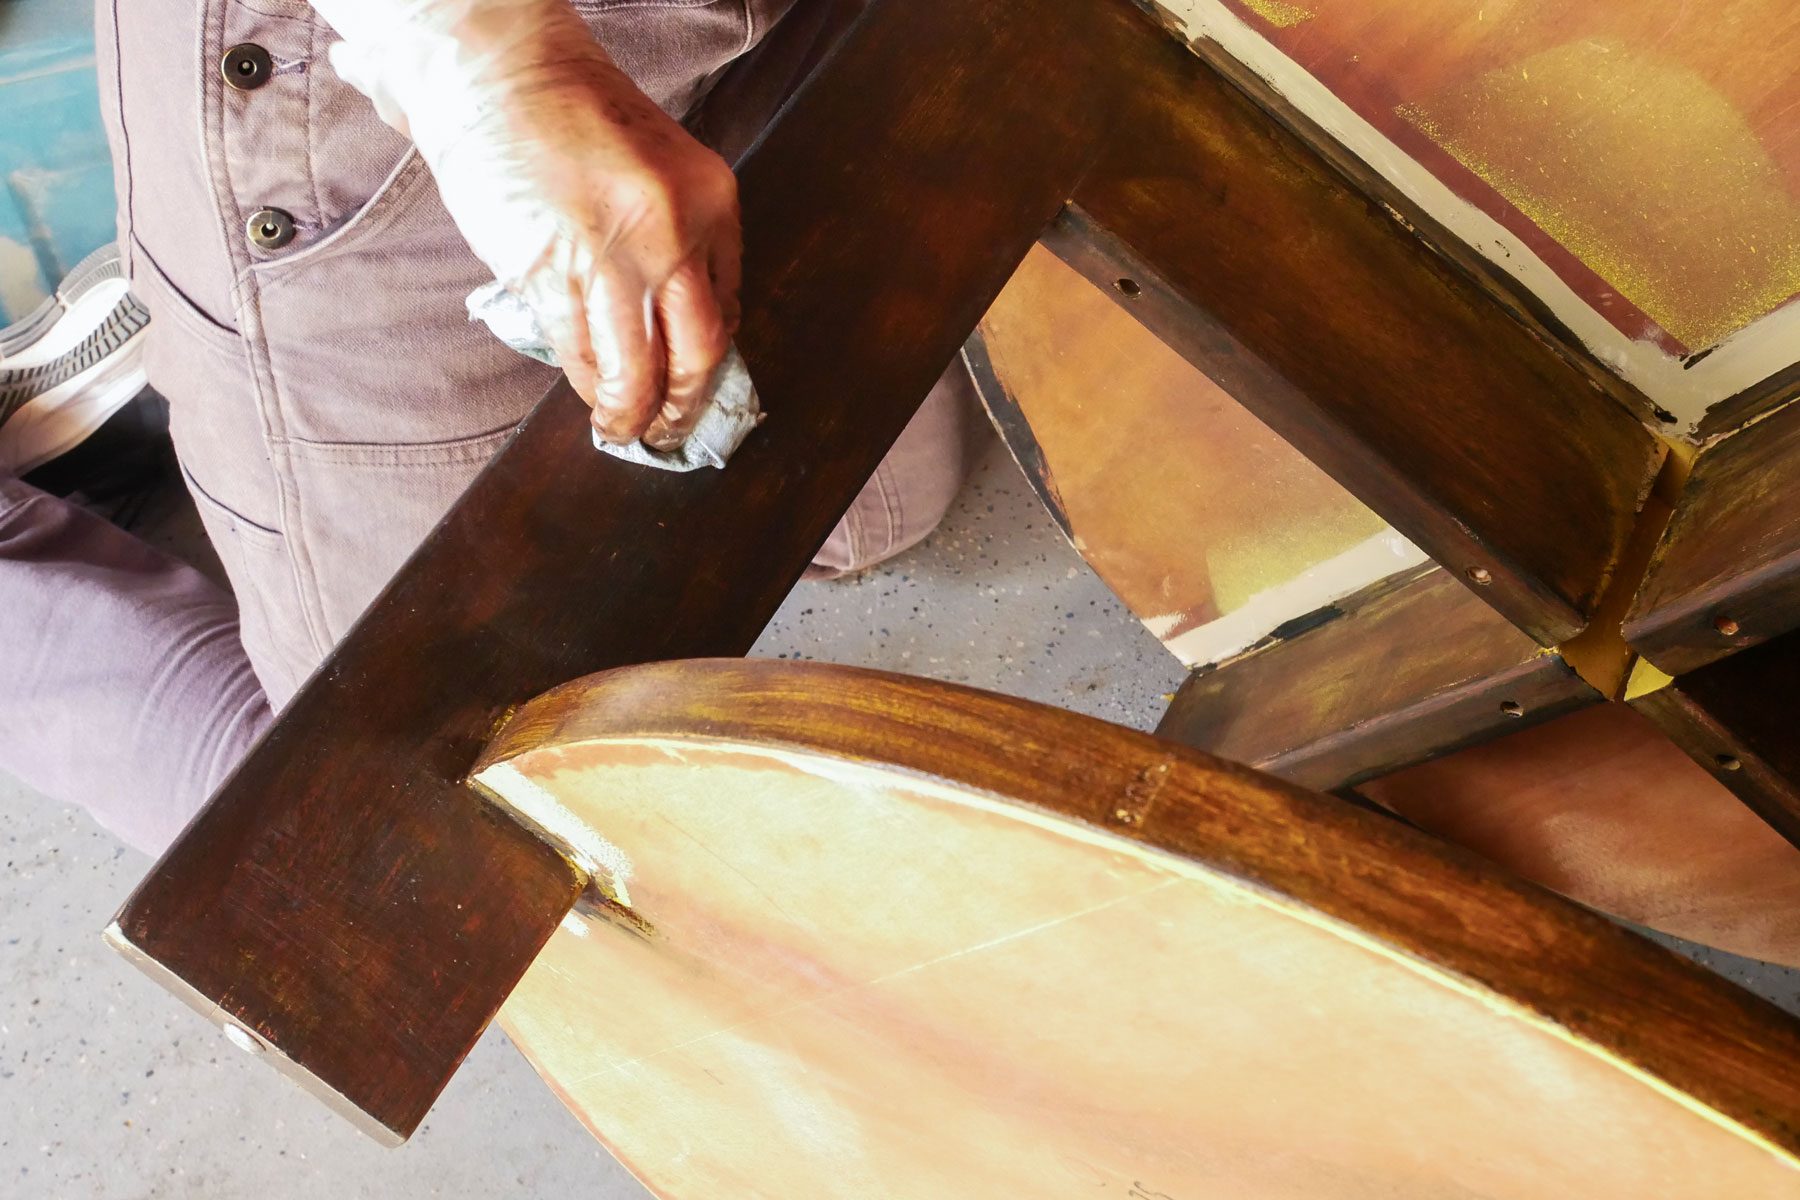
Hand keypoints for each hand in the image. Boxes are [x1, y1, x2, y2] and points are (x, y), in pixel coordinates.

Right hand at [323, 0, 740, 445]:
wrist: (498, 69)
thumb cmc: (569, 110)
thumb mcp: (655, 166)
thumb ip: (672, 234)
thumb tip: (672, 318)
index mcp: (710, 198)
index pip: (729, 302)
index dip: (712, 356)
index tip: (696, 380)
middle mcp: (674, 231)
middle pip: (699, 349)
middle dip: (685, 402)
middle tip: (670, 427)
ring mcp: (614, 255)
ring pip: (640, 367)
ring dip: (633, 410)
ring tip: (626, 428)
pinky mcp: (552, 272)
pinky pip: (582, 352)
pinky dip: (589, 385)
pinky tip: (589, 396)